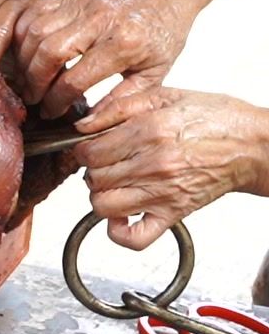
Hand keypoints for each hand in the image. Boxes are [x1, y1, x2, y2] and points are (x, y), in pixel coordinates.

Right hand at [12, 0, 203, 118]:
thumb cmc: (161, 34)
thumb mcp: (153, 73)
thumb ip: (120, 101)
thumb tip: (87, 125)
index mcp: (125, 43)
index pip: (76, 79)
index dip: (57, 101)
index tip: (51, 112)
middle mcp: (100, 19)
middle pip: (49, 53)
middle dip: (34, 82)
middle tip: (33, 98)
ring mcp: (82, 2)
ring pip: (35, 32)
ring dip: (24, 60)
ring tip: (28, 78)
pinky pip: (33, 12)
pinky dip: (22, 35)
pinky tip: (28, 53)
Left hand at [72, 86, 268, 248]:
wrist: (253, 145)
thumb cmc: (216, 119)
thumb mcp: (166, 95)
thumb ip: (120, 106)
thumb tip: (82, 124)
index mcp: (150, 131)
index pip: (88, 150)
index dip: (83, 149)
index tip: (91, 147)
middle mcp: (153, 163)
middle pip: (93, 177)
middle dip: (92, 170)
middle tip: (107, 164)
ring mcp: (162, 192)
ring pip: (102, 205)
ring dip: (101, 196)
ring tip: (114, 185)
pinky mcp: (173, 213)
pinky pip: (135, 237)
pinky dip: (119, 232)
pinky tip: (122, 216)